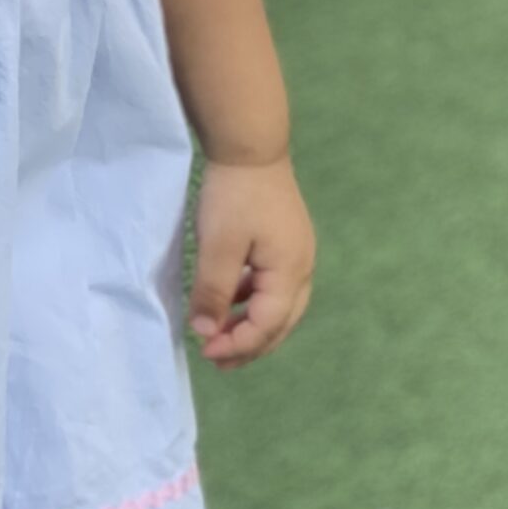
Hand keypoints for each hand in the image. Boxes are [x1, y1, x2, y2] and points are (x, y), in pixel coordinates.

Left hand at [186, 154, 315, 368]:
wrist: (251, 146)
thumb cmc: (234, 195)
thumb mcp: (218, 246)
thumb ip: (213, 291)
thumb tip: (205, 331)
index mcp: (290, 273)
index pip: (266, 326)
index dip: (237, 345)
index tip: (205, 352)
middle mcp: (302, 268)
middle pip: (280, 323)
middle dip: (249, 345)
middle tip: (216, 361)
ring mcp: (297, 254)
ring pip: (278, 305)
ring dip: (251, 324)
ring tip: (222, 337)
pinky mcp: (286, 241)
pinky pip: (272, 284)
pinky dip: (252, 300)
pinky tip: (231, 299)